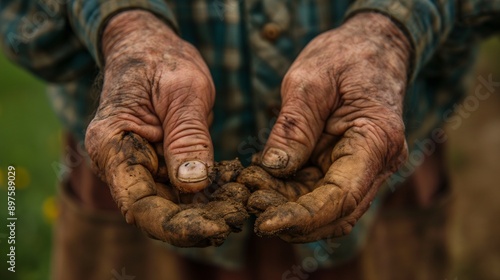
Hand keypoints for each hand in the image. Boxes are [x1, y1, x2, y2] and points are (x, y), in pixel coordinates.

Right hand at [84, 11, 243, 245]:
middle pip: (154, 210)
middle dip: (194, 224)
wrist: (151, 48)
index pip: (138, 202)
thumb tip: (194, 185)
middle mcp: (119, 163)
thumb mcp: (182, 90)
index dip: (175, 224)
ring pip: (169, 205)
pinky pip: (180, 190)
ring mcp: (138, 166)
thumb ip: (187, 137)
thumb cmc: (162, 60)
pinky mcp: (158, 165)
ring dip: (203, 214)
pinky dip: (205, 196)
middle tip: (236, 223)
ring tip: (239, 212)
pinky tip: (231, 197)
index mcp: (111, 145)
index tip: (215, 230)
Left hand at [250, 13, 410, 241]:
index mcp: (377, 140)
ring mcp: (365, 167)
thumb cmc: (344, 56)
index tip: (264, 223)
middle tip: (248, 203)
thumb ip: (293, 127)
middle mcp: (378, 163)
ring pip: (327, 208)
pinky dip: (291, 194)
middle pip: (336, 212)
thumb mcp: (310, 80)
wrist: (371, 46)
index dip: (303, 217)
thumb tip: (272, 170)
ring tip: (251, 192)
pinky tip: (263, 183)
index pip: (342, 196)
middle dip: (291, 217)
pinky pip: (319, 190)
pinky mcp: (347, 165)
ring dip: (289, 209)